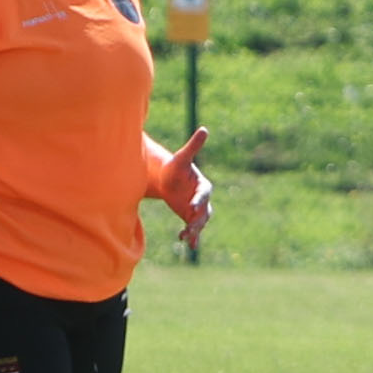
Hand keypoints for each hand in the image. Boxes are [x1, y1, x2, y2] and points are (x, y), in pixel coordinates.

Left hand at [157, 127, 212, 249]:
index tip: (191, 207)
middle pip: (205, 211)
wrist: (167, 179)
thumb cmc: (174, 167)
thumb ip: (193, 146)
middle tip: (191, 227)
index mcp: (203, 184)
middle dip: (199, 219)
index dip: (199, 200)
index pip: (204, 193)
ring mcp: (197, 209)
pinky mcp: (190, 216)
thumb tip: (204, 128)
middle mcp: (202, 198)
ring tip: (186, 237)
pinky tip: (187, 244)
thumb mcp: (181, 157)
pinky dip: (192, 236)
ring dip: (195, 230)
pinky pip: (193, 227)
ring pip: (200, 222)